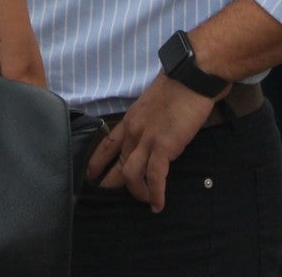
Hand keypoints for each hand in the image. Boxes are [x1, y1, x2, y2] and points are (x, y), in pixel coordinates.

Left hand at [84, 73, 215, 211]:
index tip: (90, 175)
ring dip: (137, 192)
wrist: (191, 76)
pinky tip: (157, 205)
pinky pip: (155, 177)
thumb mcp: (154, 104)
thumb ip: (149, 121)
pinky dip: (155, 193)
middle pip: (117, 164)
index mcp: (131, 119)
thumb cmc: (179, 87)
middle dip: (112, 184)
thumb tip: (154, 133)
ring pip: (131, 175)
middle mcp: (134, 131)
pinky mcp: (163, 146)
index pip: (107, 144)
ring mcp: (147, 139)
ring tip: (145, 201)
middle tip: (111, 201)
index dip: (97, 162)